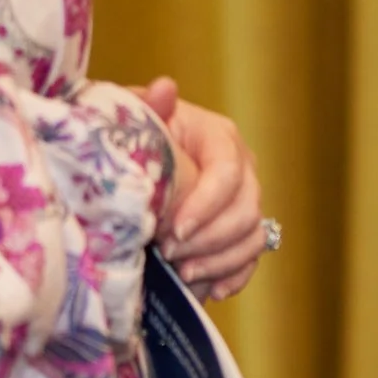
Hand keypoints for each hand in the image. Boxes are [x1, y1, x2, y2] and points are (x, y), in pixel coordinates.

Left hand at [135, 77, 265, 300]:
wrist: (124, 167)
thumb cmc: (128, 140)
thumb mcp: (132, 121)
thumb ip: (146, 107)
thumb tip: (165, 88)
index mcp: (218, 136)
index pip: (228, 172)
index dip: (207, 205)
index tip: (173, 231)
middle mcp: (240, 167)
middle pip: (246, 208)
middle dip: (209, 239)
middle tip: (169, 254)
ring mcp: (243, 200)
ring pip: (253, 235)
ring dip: (219, 260)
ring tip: (183, 275)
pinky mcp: (239, 231)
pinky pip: (251, 258)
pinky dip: (233, 276)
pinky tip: (207, 289)